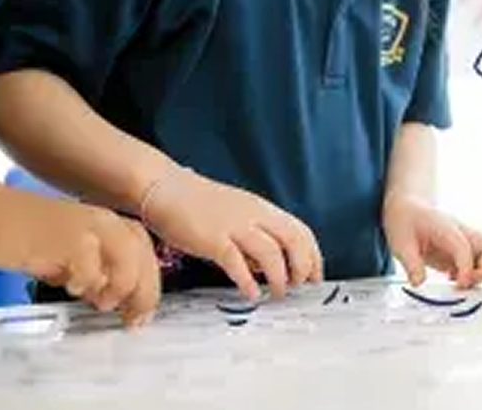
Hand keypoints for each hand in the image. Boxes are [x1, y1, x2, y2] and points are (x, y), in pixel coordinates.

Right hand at [0, 185, 159, 326]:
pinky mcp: (63, 237)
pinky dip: (86, 281)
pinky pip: (88, 265)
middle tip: (132, 320)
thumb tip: (103, 297)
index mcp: (103, 221)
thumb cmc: (14, 233)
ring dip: (119, 287)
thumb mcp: (59, 255)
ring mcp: (85, 227)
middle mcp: (101, 220)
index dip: (147, 282)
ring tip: (100, 303)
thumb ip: (84, 272)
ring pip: (126, 259)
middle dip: (143, 291)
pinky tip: (69, 287)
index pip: (142, 250)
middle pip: (142, 256)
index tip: (140, 312)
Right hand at [141, 167, 323, 301]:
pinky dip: (248, 281)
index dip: (313, 254)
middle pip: (293, 239)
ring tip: (278, 293)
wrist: (166, 188)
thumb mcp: (237, 214)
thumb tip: (266, 265)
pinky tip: (252, 293)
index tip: (315, 274)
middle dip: (303, 265)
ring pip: (271, 252)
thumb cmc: (198, 204)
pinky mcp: (213, 239)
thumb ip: (254, 236)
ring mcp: (234, 226)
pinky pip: (237, 263)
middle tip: (300, 285)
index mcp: (261, 209)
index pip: (300, 230)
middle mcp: (253, 215)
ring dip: (280, 277)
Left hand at [383, 194, 481, 288]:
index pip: (465, 247)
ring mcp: (464, 240)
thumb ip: (411, 264)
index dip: (467, 269)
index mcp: (446, 228)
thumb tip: (419, 282)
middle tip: (465, 284)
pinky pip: (479, 261)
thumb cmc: (405, 220)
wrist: (406, 207)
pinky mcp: (461, 249)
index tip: (460, 284)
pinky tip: (454, 278)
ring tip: (461, 283)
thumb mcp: (400, 244)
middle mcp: (461, 232)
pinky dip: (474, 273)